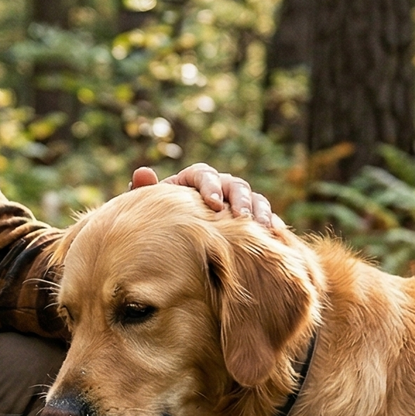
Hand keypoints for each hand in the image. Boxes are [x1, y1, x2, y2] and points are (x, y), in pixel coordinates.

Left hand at [130, 163, 278, 229]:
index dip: (210, 186)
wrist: (174, 243)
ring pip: (253, 198)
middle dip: (239, 200)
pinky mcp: (249, 219)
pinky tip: (272, 238)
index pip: (204, 174)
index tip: (213, 204)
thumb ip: (143, 192)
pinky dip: (269, 225)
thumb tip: (142, 172)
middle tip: (241, 217)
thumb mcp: (150, 209)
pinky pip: (264, 217)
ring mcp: (235, 202)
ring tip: (260, 228)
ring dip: (258, 211)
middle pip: (233, 184)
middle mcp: (217, 186)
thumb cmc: (160, 222)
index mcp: (193, 180)